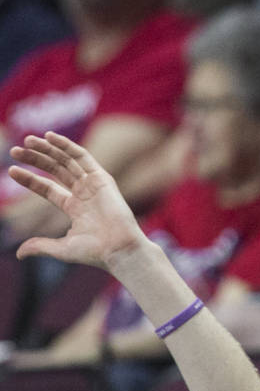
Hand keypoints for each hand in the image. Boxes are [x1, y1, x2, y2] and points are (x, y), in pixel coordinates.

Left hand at [8, 132, 146, 270]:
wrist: (118, 249)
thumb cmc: (95, 251)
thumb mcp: (61, 248)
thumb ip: (40, 245)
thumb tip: (17, 253)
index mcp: (75, 207)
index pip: (48, 188)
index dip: (29, 179)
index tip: (11, 171)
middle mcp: (83, 192)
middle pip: (55, 169)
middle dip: (36, 159)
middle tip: (14, 150)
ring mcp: (93, 183)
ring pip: (66, 160)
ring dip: (47, 148)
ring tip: (27, 140)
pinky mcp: (101, 178)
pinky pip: (82, 157)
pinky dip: (66, 145)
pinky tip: (50, 137)